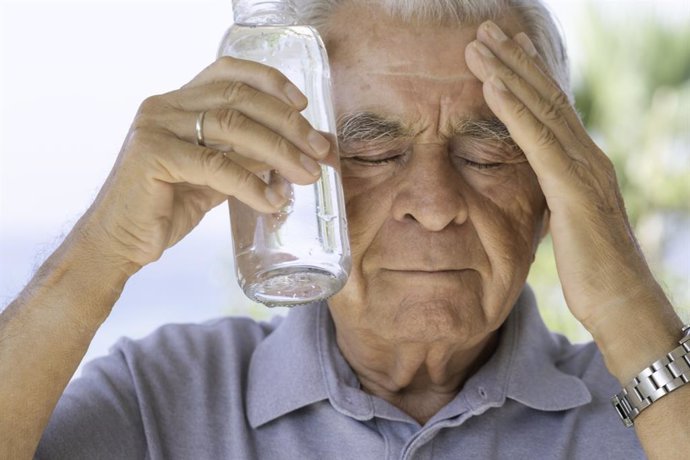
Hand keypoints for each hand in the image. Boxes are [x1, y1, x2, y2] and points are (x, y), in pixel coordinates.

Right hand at [78, 56, 330, 270]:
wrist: (120, 242)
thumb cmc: (167, 207)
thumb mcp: (215, 176)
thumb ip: (246, 158)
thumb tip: (296, 152)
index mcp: (179, 103)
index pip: (228, 73)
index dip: (270, 81)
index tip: (303, 105)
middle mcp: (165, 106)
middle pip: (239, 99)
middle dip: (288, 124)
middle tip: (320, 150)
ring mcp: (156, 127)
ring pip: (233, 127)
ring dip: (279, 151)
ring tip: (307, 176)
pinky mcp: (152, 156)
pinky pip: (216, 165)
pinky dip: (251, 184)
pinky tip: (273, 201)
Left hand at [464, 21, 669, 332]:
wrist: (622, 305)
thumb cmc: (592, 271)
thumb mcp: (565, 223)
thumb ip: (551, 196)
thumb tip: (534, 187)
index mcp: (582, 163)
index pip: (551, 109)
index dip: (527, 74)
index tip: (503, 48)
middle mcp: (587, 156)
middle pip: (545, 96)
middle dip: (514, 59)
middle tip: (486, 29)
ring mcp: (584, 169)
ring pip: (540, 109)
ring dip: (507, 72)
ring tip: (479, 44)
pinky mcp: (573, 190)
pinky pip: (538, 142)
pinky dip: (513, 111)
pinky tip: (491, 86)